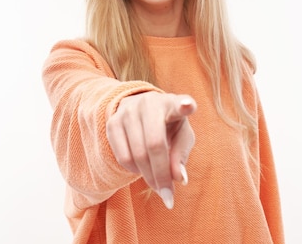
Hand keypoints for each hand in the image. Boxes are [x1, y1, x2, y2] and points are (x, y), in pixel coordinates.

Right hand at [106, 92, 196, 208]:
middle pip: (155, 145)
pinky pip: (123, 157)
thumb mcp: (181, 137)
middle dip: (162, 176)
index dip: (184, 105)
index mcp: (171, 104)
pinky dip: (134, 170)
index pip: (178, 104)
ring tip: (158, 186)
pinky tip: (142, 169)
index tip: (188, 105)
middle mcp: (148, 104)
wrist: (140, 111)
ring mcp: (128, 112)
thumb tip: (178, 179)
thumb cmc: (168, 126)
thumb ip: (180, 156)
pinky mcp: (112, 123)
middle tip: (168, 197)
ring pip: (137, 154)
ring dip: (149, 178)